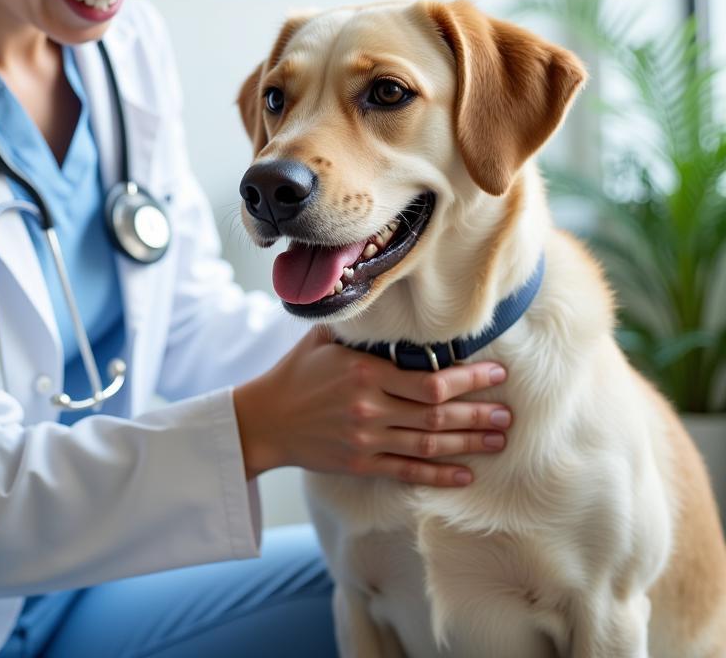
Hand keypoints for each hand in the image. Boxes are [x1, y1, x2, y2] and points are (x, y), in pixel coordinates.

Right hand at [233, 325, 510, 486]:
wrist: (264, 419)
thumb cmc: (296, 373)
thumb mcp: (324, 340)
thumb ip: (360, 327)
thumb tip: (391, 298)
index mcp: (365, 374)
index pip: (430, 381)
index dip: (469, 380)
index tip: (496, 374)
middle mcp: (370, 409)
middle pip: (438, 416)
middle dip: (478, 414)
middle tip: (508, 413)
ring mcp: (366, 440)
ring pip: (429, 445)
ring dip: (468, 443)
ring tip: (499, 440)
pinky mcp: (360, 464)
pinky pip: (408, 472)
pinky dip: (439, 475)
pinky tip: (465, 474)